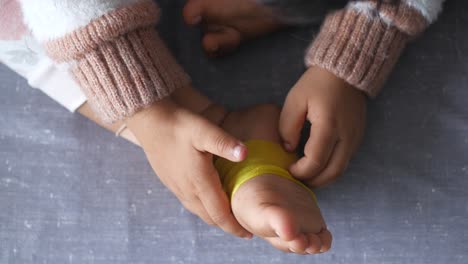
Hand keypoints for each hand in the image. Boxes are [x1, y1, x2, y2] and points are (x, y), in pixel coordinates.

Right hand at [126, 98, 251, 238]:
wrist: (149, 120)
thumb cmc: (178, 124)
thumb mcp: (203, 130)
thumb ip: (224, 143)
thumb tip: (244, 153)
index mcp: (199, 181)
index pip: (219, 213)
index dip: (234, 226)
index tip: (248, 234)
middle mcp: (187, 189)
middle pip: (210, 217)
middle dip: (227, 226)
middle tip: (243, 230)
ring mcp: (177, 187)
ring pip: (199, 211)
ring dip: (214, 218)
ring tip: (228, 218)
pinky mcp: (170, 181)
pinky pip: (190, 203)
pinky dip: (203, 208)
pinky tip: (207, 201)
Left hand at [279, 67, 366, 186]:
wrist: (345, 71)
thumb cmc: (317, 83)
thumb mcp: (295, 100)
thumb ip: (288, 126)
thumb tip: (287, 149)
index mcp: (329, 126)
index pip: (315, 161)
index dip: (300, 171)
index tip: (287, 169)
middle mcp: (347, 136)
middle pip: (332, 173)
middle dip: (312, 181)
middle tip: (295, 180)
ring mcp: (355, 138)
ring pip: (340, 170)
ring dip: (322, 178)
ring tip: (305, 175)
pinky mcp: (357, 138)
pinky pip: (344, 161)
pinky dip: (330, 168)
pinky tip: (316, 165)